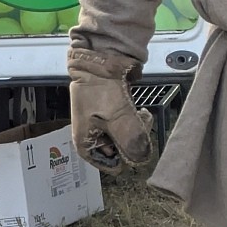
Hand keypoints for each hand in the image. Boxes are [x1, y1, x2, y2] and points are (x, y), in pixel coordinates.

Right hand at [67, 48, 153, 172]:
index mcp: (85, 144)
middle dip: (134, 139)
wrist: (101, 60)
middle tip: (141, 124)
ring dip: (136, 128)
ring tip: (140, 115)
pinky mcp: (112, 113)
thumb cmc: (103, 91)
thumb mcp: (119, 118)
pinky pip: (127, 124)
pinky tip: (139, 111)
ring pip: (125, 137)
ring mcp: (102, 124)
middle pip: (119, 151)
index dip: (126, 157)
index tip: (137, 144)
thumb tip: (141, 159)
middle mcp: (92, 137)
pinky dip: (135, 120)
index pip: (110, 165)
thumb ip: (131, 140)